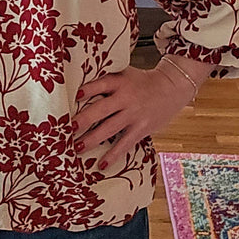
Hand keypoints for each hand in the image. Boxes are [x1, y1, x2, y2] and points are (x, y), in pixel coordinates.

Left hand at [73, 62, 203, 171]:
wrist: (170, 88)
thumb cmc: (140, 81)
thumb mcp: (125, 73)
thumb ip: (106, 79)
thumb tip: (77, 88)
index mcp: (119, 81)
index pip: (101, 85)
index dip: (88, 90)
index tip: (74, 96)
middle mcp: (125, 98)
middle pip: (101, 110)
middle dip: (84, 120)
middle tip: (68, 129)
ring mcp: (133, 114)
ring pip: (110, 129)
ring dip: (92, 140)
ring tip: (77, 148)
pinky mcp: (141, 129)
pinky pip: (125, 144)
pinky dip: (113, 155)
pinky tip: (101, 165)